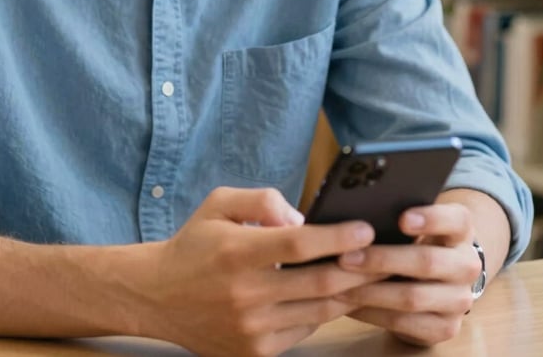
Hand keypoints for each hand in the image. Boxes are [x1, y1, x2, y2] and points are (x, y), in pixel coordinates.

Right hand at [136, 186, 380, 356]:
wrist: (158, 296)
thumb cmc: (195, 244)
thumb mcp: (219, 203)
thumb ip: (262, 200)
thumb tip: (302, 219)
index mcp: (237, 252)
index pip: (299, 245)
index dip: (338, 237)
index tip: (365, 228)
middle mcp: (246, 293)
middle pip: (319, 283)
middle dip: (359, 268)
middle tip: (384, 254)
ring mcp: (252, 328)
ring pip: (319, 311)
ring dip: (349, 293)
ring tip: (371, 276)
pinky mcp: (255, 351)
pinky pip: (304, 330)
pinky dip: (322, 312)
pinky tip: (332, 296)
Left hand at [336, 200, 481, 345]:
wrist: (438, 281)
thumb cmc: (414, 239)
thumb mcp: (414, 222)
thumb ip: (395, 214)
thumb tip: (351, 210)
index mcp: (461, 230)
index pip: (457, 220)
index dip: (431, 219)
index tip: (402, 219)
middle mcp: (468, 265)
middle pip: (427, 262)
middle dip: (381, 260)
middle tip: (344, 257)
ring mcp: (460, 300)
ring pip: (413, 297)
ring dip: (370, 291)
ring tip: (337, 283)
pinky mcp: (446, 328)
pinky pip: (405, 323)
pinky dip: (372, 313)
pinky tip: (348, 304)